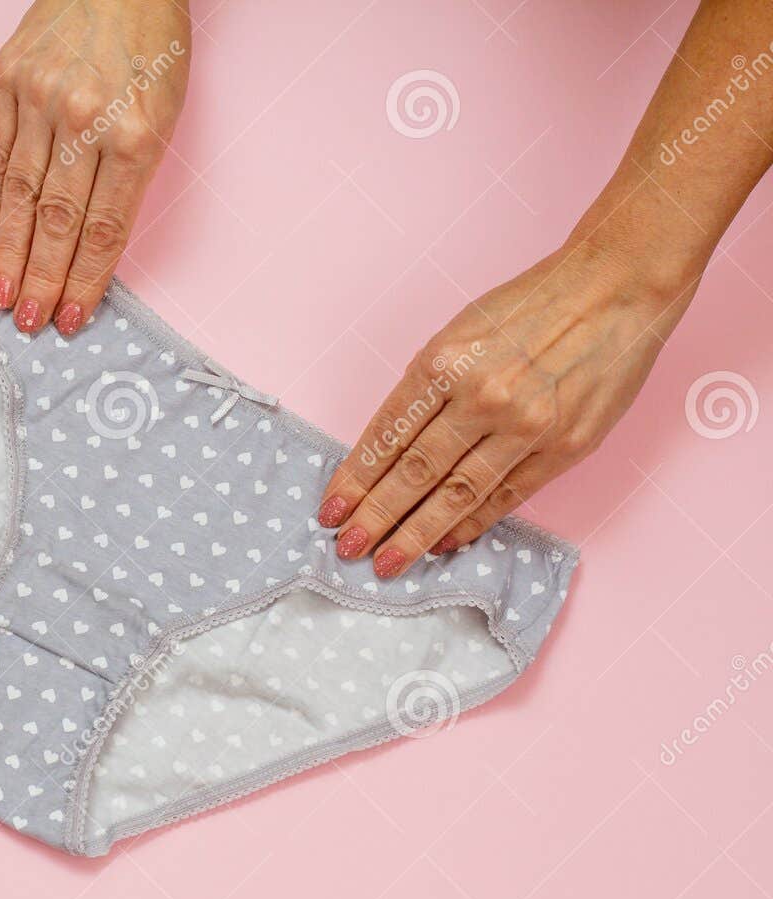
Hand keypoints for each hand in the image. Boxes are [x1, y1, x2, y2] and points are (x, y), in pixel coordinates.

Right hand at [0, 0, 190, 335]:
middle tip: (29, 323)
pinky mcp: (6, 81)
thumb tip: (93, 243)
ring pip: (23, 195)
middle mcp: (86, 119)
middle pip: (59, 221)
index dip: (86, 279)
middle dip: (43, 280)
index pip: (105, 227)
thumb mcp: (166, 111)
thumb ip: (131, 174)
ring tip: (3, 297)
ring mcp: (42, 99)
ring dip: (11, 255)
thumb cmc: (151, 46)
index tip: (73, 317)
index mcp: (136, 133)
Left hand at [316, 243, 693, 577]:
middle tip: (347, 548)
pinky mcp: (565, 447)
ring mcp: (526, 425)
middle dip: (375, 517)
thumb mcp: (459, 332)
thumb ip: (426, 388)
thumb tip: (389, 449)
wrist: (615, 288)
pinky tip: (445, 543)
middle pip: (415, 472)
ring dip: (417, 534)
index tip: (331, 510)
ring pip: (458, 493)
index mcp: (444, 362)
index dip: (355, 480)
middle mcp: (482, 396)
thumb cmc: (530, 306)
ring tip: (387, 563)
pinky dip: (473, 523)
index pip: (387, 436)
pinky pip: (507, 496)